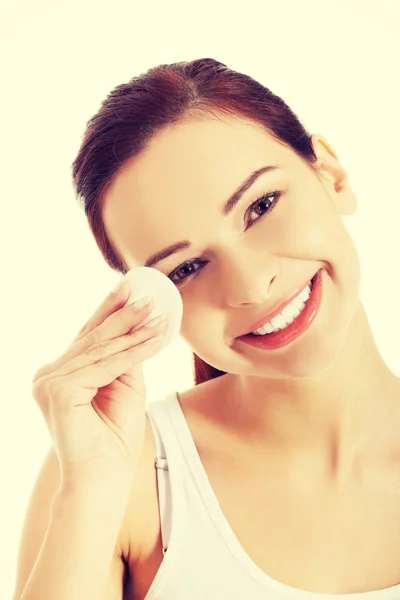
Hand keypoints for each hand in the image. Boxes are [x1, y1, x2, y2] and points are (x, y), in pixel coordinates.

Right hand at [32, 280, 165, 486]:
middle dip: (124, 315)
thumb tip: (138, 324)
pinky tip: (152, 339)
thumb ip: (125, 357)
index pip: (88, 336)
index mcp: (61, 373)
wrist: (104, 478)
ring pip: (100, 350)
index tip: (129, 287)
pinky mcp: (58, 391)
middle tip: (148, 295)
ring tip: (157, 315)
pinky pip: (104, 366)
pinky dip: (131, 353)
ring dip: (133, 332)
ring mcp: (49, 382)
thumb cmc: (115, 437)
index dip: (110, 310)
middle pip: (93, 338)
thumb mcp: (124, 386)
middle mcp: (49, 375)